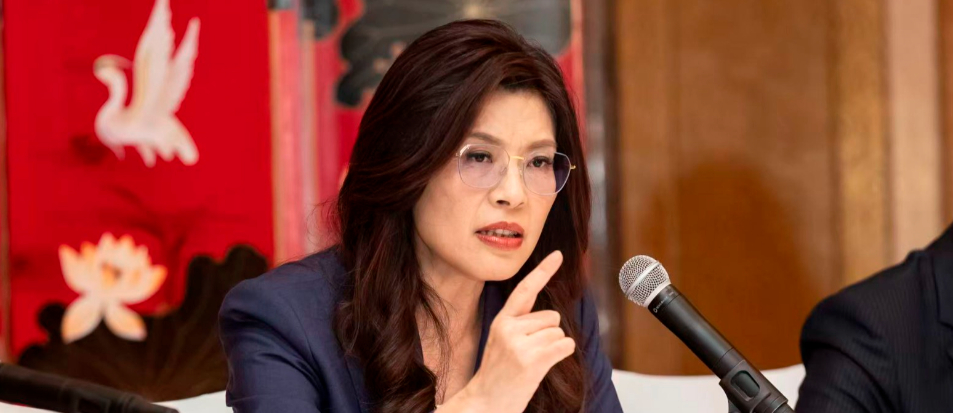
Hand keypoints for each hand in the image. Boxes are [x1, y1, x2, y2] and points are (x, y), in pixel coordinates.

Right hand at [439, 251, 574, 412]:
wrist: (485, 403)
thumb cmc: (498, 376)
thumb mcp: (502, 343)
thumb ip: (521, 326)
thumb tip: (553, 319)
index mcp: (502, 321)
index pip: (525, 290)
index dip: (543, 271)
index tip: (558, 255)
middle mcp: (509, 328)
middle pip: (552, 318)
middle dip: (549, 335)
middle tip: (529, 355)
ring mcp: (519, 344)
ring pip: (559, 333)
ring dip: (553, 349)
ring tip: (532, 363)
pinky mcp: (532, 360)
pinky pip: (564, 346)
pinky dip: (562, 355)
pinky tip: (544, 366)